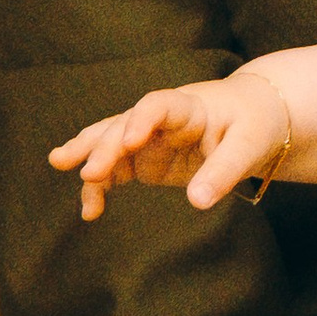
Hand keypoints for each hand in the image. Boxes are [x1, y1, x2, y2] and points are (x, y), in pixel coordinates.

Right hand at [51, 71, 294, 220]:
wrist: (256, 118)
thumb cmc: (256, 124)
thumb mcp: (251, 146)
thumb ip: (224, 171)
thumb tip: (198, 202)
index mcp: (190, 106)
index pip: (160, 105)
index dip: (142, 120)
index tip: (129, 141)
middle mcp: (162, 119)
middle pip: (126, 124)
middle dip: (105, 145)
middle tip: (88, 171)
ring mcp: (149, 138)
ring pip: (111, 141)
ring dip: (88, 152)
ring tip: (60, 162)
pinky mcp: (145, 158)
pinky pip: (116, 169)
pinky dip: (100, 186)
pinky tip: (90, 210)